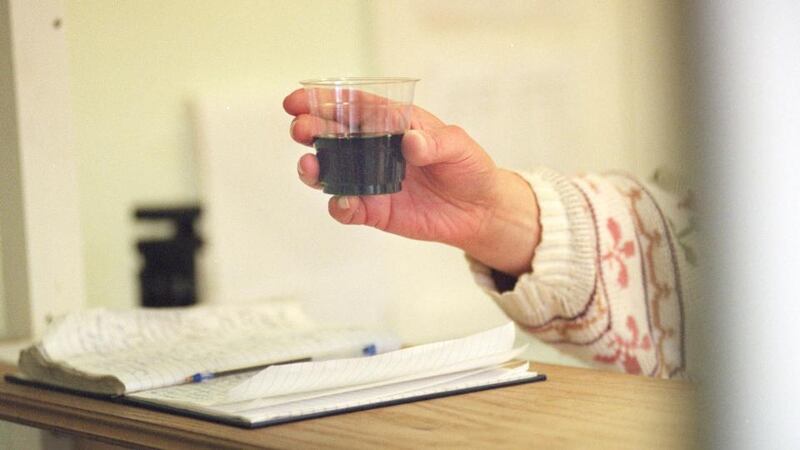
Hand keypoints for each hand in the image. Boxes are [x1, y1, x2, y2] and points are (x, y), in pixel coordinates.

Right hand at [283, 89, 540, 275]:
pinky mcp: (374, 210)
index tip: (299, 101)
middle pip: (332, 135)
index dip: (324, 101)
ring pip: (331, 171)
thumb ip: (435, 142)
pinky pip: (347, 207)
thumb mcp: (459, 146)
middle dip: (310, 130)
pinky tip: (342, 202)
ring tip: (310, 166)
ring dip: (315, 167)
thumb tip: (411, 142)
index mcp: (390, 123)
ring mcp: (370, 180)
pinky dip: (339, 205)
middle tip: (302, 129)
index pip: (352, 106)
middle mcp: (373, 149)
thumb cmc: (469, 167)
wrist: (479, 210)